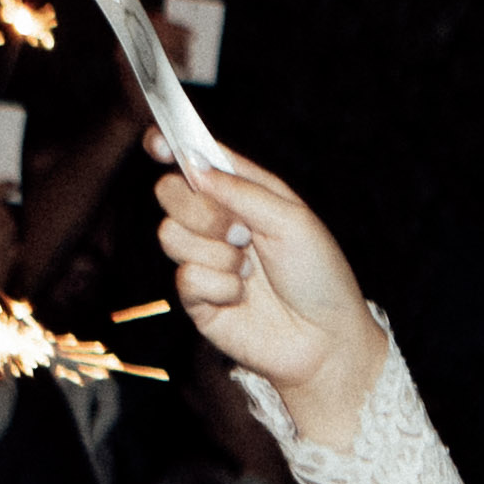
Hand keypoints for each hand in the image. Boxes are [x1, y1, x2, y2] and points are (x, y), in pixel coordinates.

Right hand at [158, 152, 385, 452]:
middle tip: (240, 232)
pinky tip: (243, 298)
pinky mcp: (197, 299)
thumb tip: (194, 165)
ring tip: (249, 270)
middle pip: (170, 193)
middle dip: (201, 210)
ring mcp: (205, 260)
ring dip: (216, 253)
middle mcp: (218, 224)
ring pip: (169, 234)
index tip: (157, 143)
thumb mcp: (292, 221)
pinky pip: (185, 277)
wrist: (326, 341)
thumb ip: (243, 190)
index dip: (172, 147)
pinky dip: (219, 287)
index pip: (197, 162)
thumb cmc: (320, 277)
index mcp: (243, 195)